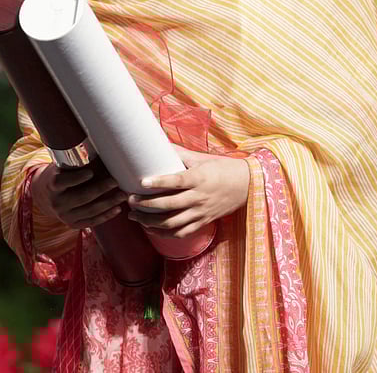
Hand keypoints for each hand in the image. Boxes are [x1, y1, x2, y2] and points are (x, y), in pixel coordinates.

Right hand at [30, 163, 127, 229]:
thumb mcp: (63, 167)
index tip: (91, 172)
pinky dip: (106, 216)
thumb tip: (104, 149)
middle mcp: (57, 203)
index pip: (62, 182)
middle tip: (115, 181)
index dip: (76, 178)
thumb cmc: (62, 174)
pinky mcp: (73, 224)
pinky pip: (91, 222)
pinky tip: (117, 209)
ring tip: (123, 195)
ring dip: (108, 203)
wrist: (47, 196)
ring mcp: (64, 216)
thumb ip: (78, 163)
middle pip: (81, 197)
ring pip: (90, 210)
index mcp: (52, 185)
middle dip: (101, 189)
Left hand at [126, 144, 250, 238]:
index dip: (158, 182)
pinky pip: (181, 233)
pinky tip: (151, 229)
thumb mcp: (202, 158)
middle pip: (169, 205)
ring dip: (150, 222)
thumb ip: (180, 154)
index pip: (176, 181)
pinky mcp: (203, 222)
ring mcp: (201, 212)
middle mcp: (199, 197)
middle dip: (146, 205)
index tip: (141, 181)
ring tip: (135, 216)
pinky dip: (164, 234)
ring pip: (172, 223)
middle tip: (130, 200)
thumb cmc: (222, 168)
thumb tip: (160, 143)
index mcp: (199, 178)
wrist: (246, 186)